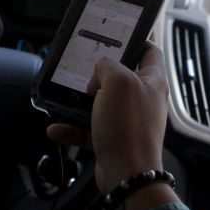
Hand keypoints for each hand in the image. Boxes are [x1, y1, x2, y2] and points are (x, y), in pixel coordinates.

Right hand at [47, 42, 168, 192]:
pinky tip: (57, 128)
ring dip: (79, 103)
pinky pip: (88, 128)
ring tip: (63, 99)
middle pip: (120, 77)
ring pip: (100, 103)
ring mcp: (127, 120)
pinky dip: (72, 128)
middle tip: (83, 69)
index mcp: (152, 81)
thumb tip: (99, 72)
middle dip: (98, 74)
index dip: (136, 39)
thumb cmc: (129, 127)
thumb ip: (107, 66)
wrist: (127, 174)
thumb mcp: (118, 82)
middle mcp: (142, 99)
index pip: (150, 51)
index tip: (118, 35)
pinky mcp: (113, 138)